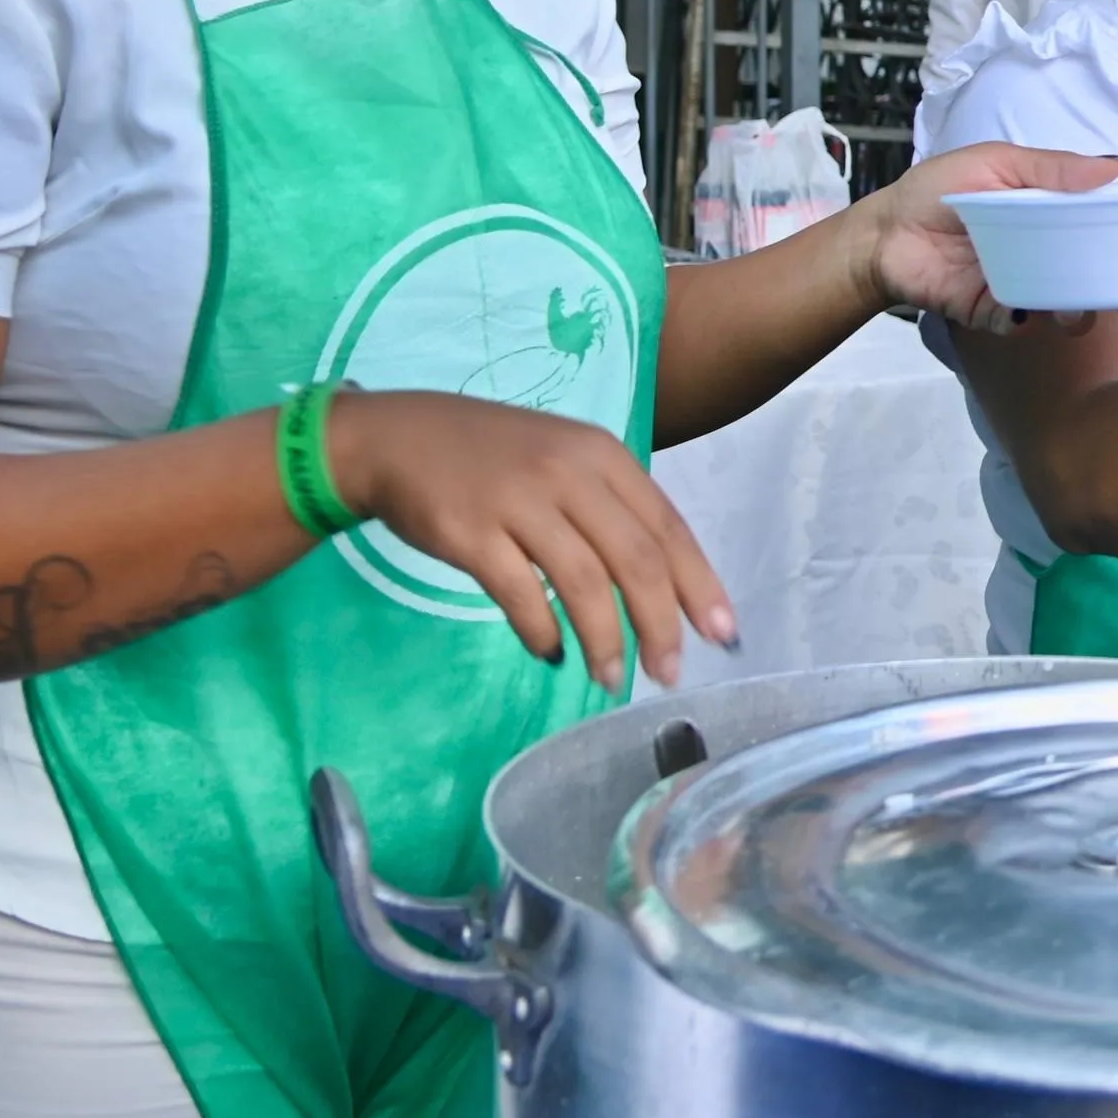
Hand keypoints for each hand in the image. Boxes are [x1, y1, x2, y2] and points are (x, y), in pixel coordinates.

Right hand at [324, 390, 733, 691]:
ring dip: (606, 639)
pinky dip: (542, 630)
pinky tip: (551, 652)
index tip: (722, 635)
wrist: (394, 438)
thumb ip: (611, 509)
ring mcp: (518, 500)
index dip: (700, 585)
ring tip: (613, 678)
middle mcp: (569, 473)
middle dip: (661, 623)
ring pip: (584, 582)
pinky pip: (520, 593)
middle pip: (636, 559)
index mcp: (603, 456)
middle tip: (670, 673)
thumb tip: (662, 585)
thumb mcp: (564, 460)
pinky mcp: (470, 532)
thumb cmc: (490, 456)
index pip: (668, 527)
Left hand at [863, 142, 1117, 327]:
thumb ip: (1053, 169)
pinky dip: (1025, 318)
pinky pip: (1019, 321)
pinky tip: (1021, 309)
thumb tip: (1117, 166)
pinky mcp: (992, 312)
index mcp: (1054, 214)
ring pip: (1065, 305)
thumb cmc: (940, 190)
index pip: (1104, 227)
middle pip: (1097, 275)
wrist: (885, 231)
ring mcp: (1023, 286)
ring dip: (1079, 309)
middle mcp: (1046, 254)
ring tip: (1075, 308)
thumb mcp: (997, 163)